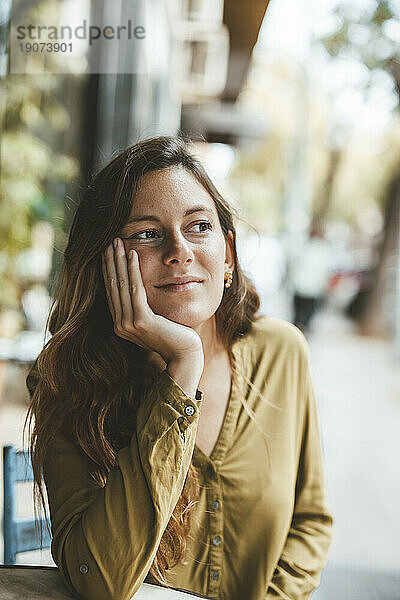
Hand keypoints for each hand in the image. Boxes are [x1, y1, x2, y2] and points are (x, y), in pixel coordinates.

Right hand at [101, 238, 203, 367]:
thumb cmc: (174, 336)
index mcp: (121, 323)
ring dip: (118, 261)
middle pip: (112, 286)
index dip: (109, 270)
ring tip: (117, 242)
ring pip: (121, 285)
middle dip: (110, 261)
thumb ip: (144, 307)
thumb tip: (140, 290)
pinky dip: (133, 270)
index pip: (111, 291)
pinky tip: (132, 254)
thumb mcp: (154, 319)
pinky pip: (135, 290)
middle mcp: (120, 324)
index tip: (108, 252)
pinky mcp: (141, 321)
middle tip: (109, 241)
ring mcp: (129, 324)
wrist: (184, 355)